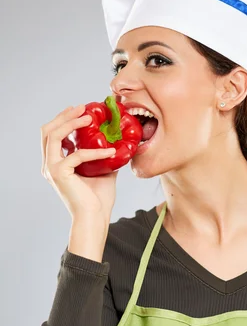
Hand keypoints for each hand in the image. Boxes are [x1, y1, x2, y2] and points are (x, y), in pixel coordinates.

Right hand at [41, 104, 118, 220]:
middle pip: (47, 130)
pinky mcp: (59, 174)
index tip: (79, 109)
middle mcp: (49, 164)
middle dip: (64, 115)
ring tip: (90, 117)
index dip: (63, 119)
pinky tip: (111, 150)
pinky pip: (77, 154)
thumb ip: (104, 155)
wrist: (95, 217)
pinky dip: (95, 151)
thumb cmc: (98, 198)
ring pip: (54, 136)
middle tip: (82, 107)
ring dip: (71, 123)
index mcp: (56, 163)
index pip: (52, 134)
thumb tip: (118, 141)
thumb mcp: (103, 170)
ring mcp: (52, 169)